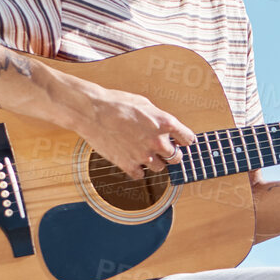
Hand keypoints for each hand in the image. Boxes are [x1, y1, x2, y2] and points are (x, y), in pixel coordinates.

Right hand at [77, 83, 196, 178]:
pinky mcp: (128, 165)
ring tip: (142, 152)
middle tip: (161, 149)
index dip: (183, 140)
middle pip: (176, 158)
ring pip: (160, 168)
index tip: (179, 141)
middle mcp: (158, 141)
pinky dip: (136, 169)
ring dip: (154, 162)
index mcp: (165, 123)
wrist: (91, 111)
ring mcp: (144, 155)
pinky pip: (140, 175)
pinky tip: (130, 159)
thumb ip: (159, 119)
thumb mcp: (145, 104)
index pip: (188, 140)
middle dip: (170, 153)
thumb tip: (166, 128)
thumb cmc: (116, 104)